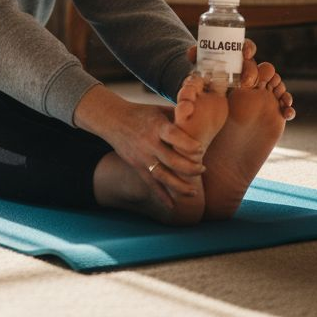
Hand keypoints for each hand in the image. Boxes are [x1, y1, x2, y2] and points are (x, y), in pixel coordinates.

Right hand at [73, 85, 205, 208]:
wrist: (114, 120)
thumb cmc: (143, 113)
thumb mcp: (160, 110)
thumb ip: (179, 117)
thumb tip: (202, 120)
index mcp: (157, 126)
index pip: (174, 136)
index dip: (189, 145)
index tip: (201, 150)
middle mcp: (149, 143)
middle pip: (171, 160)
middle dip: (189, 168)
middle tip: (203, 169)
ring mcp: (142, 157)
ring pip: (162, 176)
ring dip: (179, 186)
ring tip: (194, 192)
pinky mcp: (137, 166)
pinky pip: (150, 184)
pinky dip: (161, 196)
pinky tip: (172, 206)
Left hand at [187, 39, 294, 119]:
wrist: (218, 122)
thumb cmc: (210, 97)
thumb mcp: (202, 82)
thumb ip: (197, 67)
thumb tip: (192, 52)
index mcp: (238, 65)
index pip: (247, 51)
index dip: (248, 48)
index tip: (244, 53)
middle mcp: (255, 77)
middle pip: (263, 67)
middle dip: (257, 72)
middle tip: (247, 82)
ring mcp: (266, 91)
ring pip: (279, 84)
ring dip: (281, 88)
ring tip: (280, 97)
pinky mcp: (273, 108)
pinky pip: (285, 105)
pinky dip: (289, 108)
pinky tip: (287, 114)